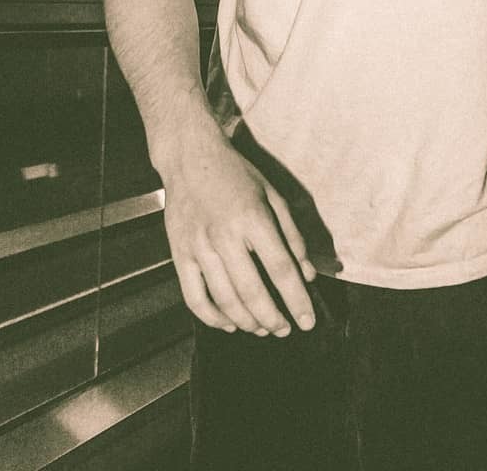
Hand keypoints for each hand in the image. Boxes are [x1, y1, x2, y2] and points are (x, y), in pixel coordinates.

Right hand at [160, 124, 317, 335]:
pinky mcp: (179, 255)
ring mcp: (199, 247)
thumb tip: (308, 274)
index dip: (297, 300)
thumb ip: (292, 235)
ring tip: (263, 329)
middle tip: (285, 330)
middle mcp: (225, 235)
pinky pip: (194, 297)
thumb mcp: (272, 194)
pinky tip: (229, 323)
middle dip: (273, 319)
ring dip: (247, 322)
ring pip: (224, 299)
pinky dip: (212, 318)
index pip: (280, 269)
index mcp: (253, 218)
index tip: (308, 321)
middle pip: (252, 291)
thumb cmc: (235, 173)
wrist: (190, 156)